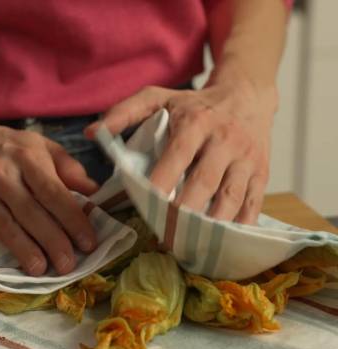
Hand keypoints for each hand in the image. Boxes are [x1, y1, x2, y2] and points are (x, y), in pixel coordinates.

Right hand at [0, 103, 97, 274]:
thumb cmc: (9, 145)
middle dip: (52, 241)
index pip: (53, 192)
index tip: (88, 242)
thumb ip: (69, 168)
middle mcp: (2, 175)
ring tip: (40, 270)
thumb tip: (95, 191)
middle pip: (30, 213)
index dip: (72, 219)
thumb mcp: (42, 146)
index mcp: (27, 158)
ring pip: (4, 225)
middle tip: (68, 265)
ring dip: (22, 250)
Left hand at [86, 74, 276, 223]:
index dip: (162, 182)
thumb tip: (91, 133)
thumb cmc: (197, 103)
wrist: (247, 95)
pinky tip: (224, 242)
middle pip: (205, 182)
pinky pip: (253, 203)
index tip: (146, 207)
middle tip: (165, 237)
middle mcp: (225, 140)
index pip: (178, 155)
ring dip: (212, 225)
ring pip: (231, 197)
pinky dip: (240, 225)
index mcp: (197, 122)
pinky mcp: (262, 172)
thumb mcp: (160, 97)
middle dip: (185, 212)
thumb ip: (125, 112)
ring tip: (192, 247)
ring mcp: (247, 158)